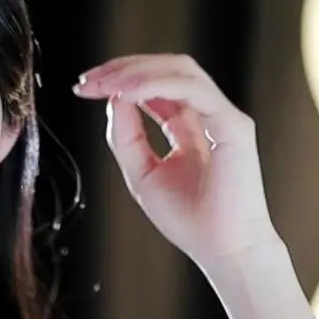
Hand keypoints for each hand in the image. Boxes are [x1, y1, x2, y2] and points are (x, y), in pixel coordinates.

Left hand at [74, 53, 281, 264]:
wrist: (222, 249)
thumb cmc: (188, 218)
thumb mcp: (141, 172)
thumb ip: (126, 136)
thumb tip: (113, 99)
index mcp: (187, 126)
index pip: (154, 86)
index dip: (119, 80)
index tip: (84, 86)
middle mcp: (207, 115)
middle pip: (166, 68)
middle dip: (123, 68)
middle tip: (88, 79)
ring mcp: (222, 117)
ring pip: (181, 70)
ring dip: (137, 72)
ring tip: (104, 83)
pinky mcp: (233, 126)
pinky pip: (194, 91)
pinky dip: (157, 86)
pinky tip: (127, 94)